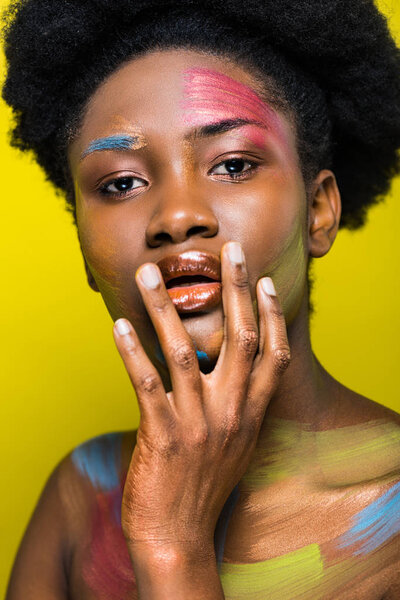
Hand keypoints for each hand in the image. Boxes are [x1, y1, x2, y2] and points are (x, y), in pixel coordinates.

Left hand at [113, 241, 290, 560]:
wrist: (179, 536)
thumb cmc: (206, 486)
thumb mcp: (237, 444)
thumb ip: (238, 405)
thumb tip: (222, 365)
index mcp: (252, 414)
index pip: (274, 354)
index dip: (273, 315)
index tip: (265, 282)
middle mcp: (232, 413)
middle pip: (240, 339)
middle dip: (237, 290)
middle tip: (230, 251)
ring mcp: (198, 423)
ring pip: (184, 351)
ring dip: (164, 308)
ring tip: (149, 273)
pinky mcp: (163, 435)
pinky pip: (146, 384)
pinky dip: (131, 351)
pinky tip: (119, 325)